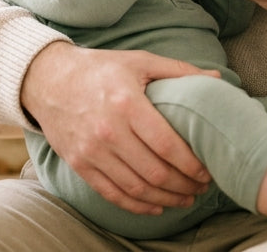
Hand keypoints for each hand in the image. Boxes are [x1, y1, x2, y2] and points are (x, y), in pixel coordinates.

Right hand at [21, 42, 217, 213]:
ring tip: (186, 198)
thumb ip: (179, 72)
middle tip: (203, 187)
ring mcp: (91, 151)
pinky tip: (157, 206)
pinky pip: (112, 194)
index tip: (208, 170)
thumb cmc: (100, 68)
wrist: (48, 79)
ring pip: (136, 188)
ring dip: (167, 199)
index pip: (167, 145)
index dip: (192, 164)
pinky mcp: (79, 164)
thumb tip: (218, 82)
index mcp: (127, 103)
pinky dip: (138, 206)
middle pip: (155, 172)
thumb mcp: (139, 61)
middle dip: (185, 185)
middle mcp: (108, 131)